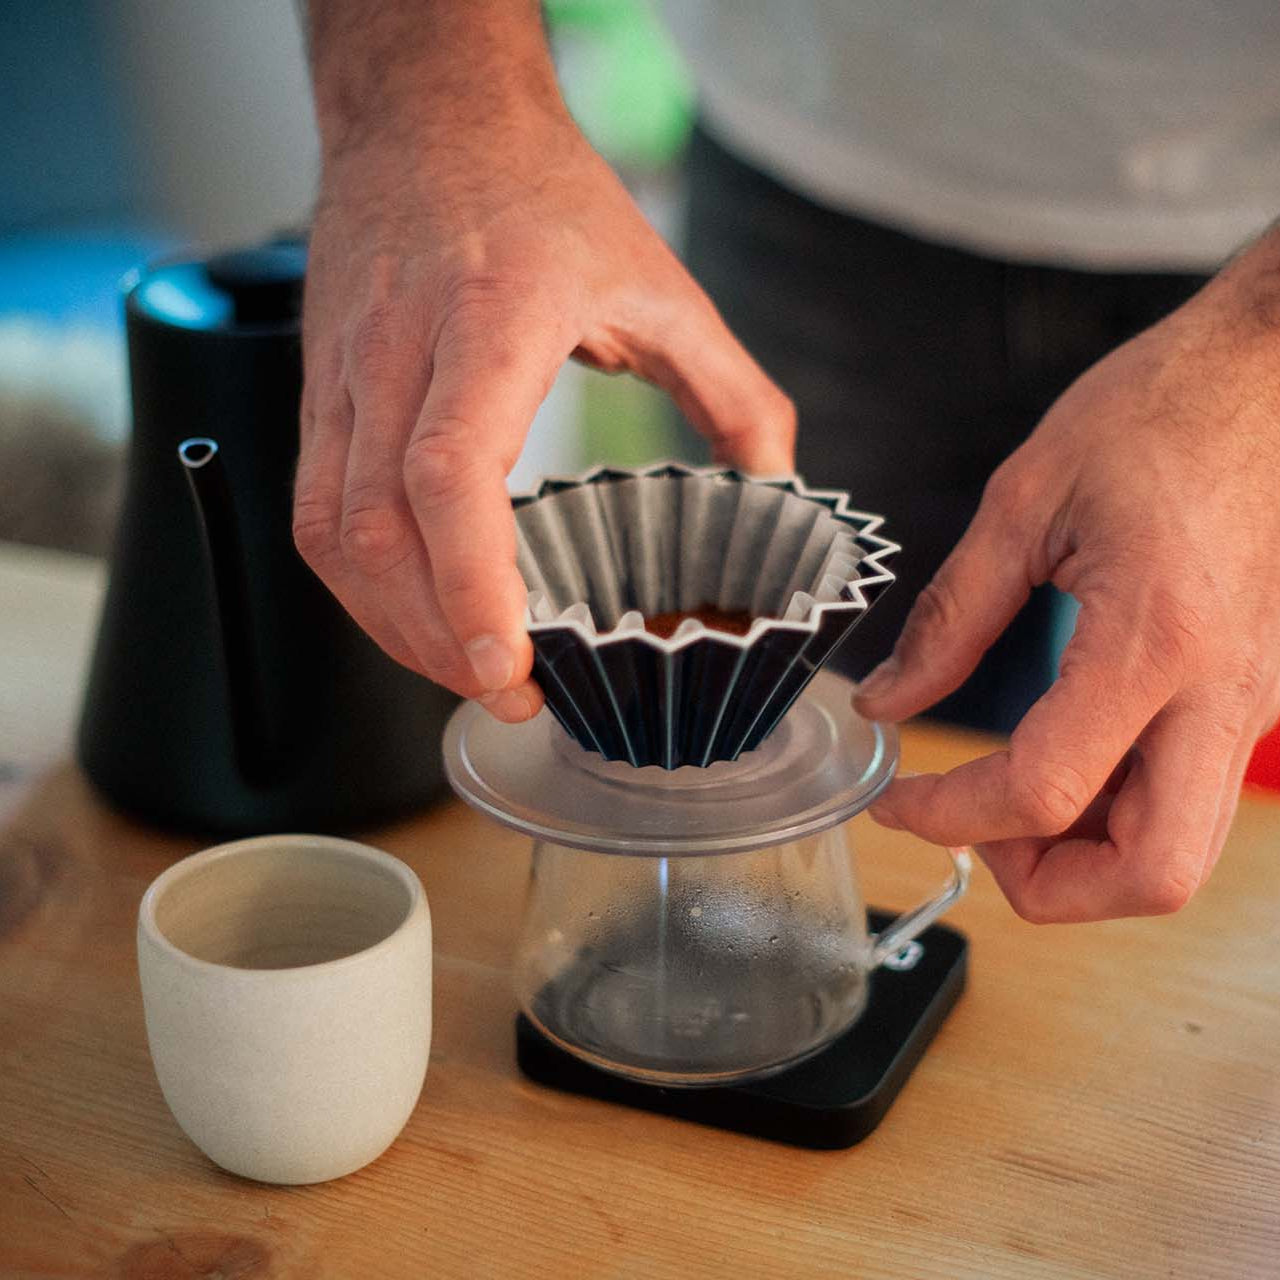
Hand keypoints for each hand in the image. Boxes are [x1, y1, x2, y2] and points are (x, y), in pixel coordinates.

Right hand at [292, 7, 793, 722]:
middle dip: (432, 635)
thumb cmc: (542, 194)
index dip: (468, 584)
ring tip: (462, 670)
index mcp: (493, 317)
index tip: (503, 665)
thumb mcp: (662, 283)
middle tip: (507, 694)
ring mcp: (345, 372)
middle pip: (378, 526)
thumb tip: (778, 491)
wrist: (429, 117)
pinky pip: (315, 509)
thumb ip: (734, 393)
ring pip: (331, 530)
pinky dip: (360, 582)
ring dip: (389, 622)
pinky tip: (410, 613)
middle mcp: (401, 349)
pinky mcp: (319, 392)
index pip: (448, 472)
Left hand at [855, 237, 1279, 921]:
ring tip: (1003, 795)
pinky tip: (1060, 759)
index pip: (1044, 790)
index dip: (949, 816)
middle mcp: (1221, 693)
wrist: (1266, 373)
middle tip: (971, 828)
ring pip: (1180, 851)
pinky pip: (1188, 796)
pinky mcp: (1250, 694)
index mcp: (1153, 641)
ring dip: (1084, 856)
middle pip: (1150, 874)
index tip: (897, 799)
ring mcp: (1249, 702)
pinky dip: (1117, 812)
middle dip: (1045, 883)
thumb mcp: (1025, 502)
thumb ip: (951, 617)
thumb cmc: (1158, 412)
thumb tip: (891, 701)